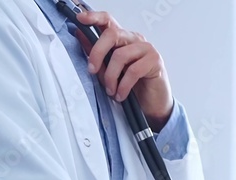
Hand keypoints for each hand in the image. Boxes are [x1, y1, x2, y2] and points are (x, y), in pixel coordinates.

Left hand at [75, 11, 173, 129]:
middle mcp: (134, 39)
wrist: (151, 105)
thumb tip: (80, 35)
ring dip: (110, 76)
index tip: (80, 18)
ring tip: (110, 90)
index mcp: (122, 39)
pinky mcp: (155, 61)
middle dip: (97, 53)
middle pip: (112, 34)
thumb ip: (97, 55)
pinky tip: (121, 94)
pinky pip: (133, 70)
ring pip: (120, 55)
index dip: (94, 17)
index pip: (108, 20)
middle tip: (91, 70)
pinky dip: (123, 86)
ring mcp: (146, 48)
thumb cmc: (131, 87)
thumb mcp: (108, 71)